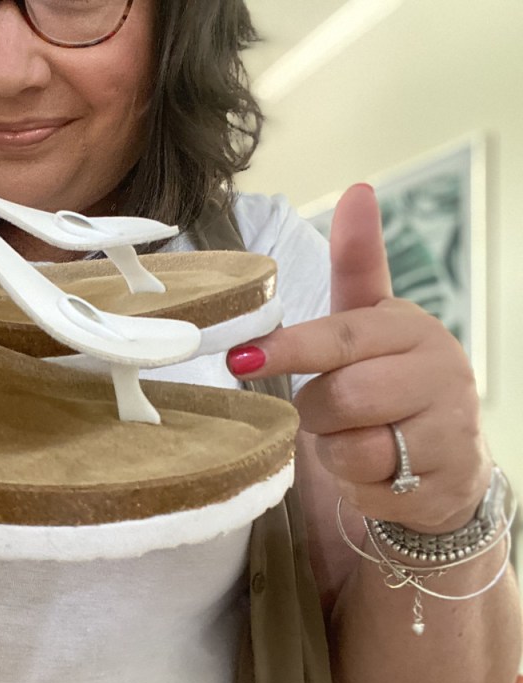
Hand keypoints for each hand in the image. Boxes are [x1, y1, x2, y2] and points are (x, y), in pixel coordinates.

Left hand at [228, 184, 489, 530]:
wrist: (449, 460)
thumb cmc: (393, 382)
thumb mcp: (373, 324)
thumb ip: (358, 264)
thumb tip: (358, 189)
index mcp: (410, 329)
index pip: (340, 337)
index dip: (287, 350)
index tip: (240, 359)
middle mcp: (441, 373)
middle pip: (340, 396)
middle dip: (318, 409)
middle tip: (329, 407)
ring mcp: (449, 431)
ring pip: (351, 446)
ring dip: (336, 447)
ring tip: (358, 436)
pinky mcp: (441, 483)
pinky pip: (366, 485)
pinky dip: (354, 482)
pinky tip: (376, 470)